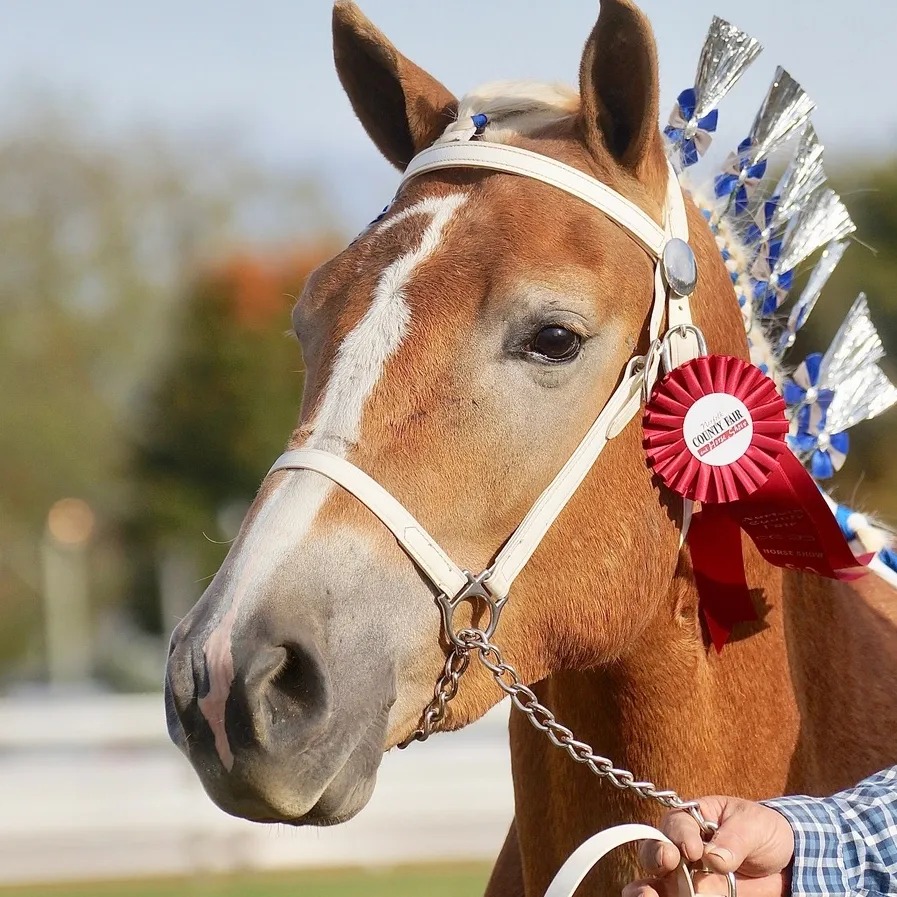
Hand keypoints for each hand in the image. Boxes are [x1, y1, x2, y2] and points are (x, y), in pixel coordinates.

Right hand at [623, 796, 794, 896]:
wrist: (788, 862)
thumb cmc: (765, 831)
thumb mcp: (753, 826)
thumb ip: (734, 839)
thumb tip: (714, 858)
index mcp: (692, 820)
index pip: (676, 823)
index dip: (680, 835)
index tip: (693, 849)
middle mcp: (682, 848)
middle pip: (655, 851)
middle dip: (654, 856)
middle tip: (667, 864)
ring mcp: (687, 877)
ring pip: (656, 882)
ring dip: (647, 889)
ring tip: (648, 896)